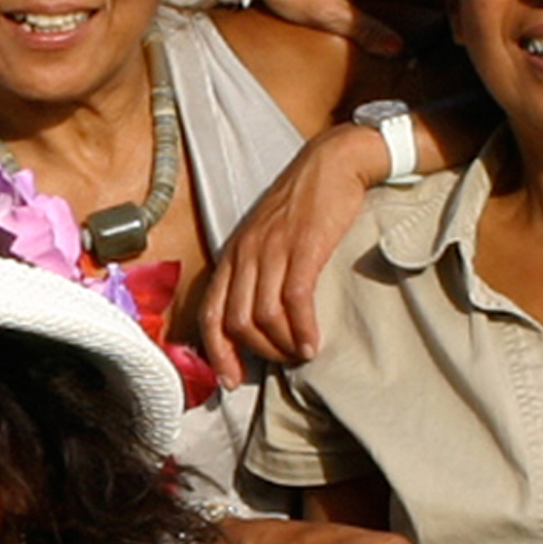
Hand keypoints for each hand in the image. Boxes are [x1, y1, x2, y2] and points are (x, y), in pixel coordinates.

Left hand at [203, 127, 389, 389]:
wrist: (332, 163)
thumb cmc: (303, 204)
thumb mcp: (266, 236)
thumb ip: (255, 270)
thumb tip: (255, 317)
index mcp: (232, 254)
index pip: (210, 312)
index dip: (216, 352)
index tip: (230, 380)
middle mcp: (245, 254)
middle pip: (235, 321)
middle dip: (256, 353)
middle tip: (281, 363)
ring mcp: (272, 250)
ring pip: (262, 316)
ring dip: (282, 345)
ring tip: (301, 354)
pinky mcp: (303, 247)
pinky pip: (294, 301)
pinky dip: (302, 330)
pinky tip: (312, 344)